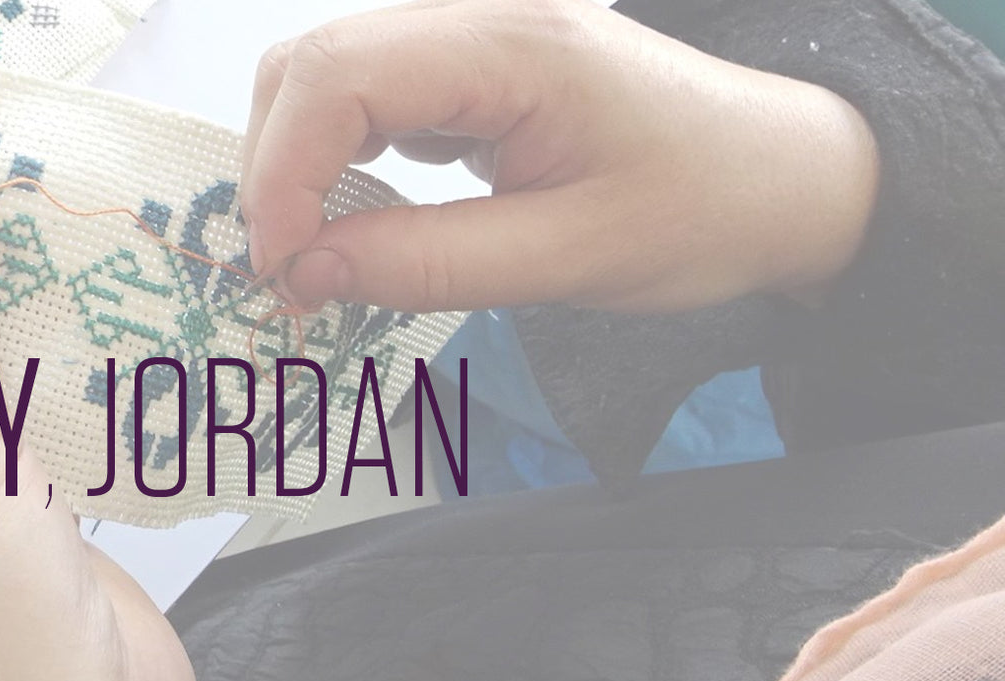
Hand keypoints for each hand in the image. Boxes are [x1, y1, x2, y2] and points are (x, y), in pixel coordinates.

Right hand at [243, 0, 879, 312]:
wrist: (786, 176)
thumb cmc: (706, 209)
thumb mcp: (574, 259)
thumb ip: (431, 265)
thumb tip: (306, 274)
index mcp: (513, 43)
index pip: (337, 76)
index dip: (283, 172)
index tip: (284, 269)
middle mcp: (479, 14)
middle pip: (310, 63)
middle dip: (274, 170)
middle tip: (290, 274)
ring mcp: (470, 32)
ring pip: (323, 75)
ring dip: (295, 164)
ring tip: (316, 254)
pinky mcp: (467, 64)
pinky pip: (363, 94)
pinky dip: (334, 157)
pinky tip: (359, 218)